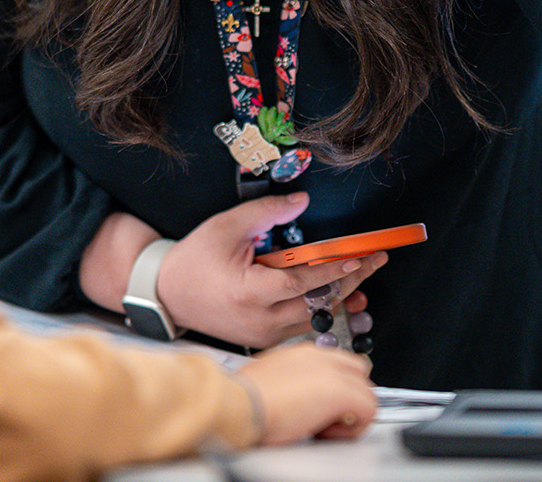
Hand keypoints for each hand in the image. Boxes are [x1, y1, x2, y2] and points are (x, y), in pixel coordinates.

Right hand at [158, 192, 388, 347]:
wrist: (167, 295)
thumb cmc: (194, 260)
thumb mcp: (227, 227)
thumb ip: (267, 211)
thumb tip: (301, 201)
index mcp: (250, 293)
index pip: (304, 282)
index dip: (334, 269)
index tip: (359, 256)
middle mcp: (260, 320)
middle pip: (318, 304)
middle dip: (349, 281)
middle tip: (373, 262)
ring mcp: (263, 335)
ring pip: (313, 319)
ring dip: (340, 298)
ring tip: (364, 279)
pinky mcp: (263, 340)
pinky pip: (301, 327)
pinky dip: (321, 310)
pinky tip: (340, 298)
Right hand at [234, 343, 375, 443]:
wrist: (238, 403)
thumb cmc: (243, 399)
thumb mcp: (269, 380)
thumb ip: (290, 381)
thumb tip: (297, 399)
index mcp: (302, 353)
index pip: (340, 363)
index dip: (338, 386)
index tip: (326, 406)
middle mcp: (320, 357)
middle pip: (359, 373)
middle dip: (350, 398)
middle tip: (327, 419)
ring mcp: (333, 373)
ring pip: (367, 391)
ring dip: (350, 415)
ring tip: (324, 428)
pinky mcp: (341, 392)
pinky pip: (369, 409)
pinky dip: (354, 427)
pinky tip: (327, 432)